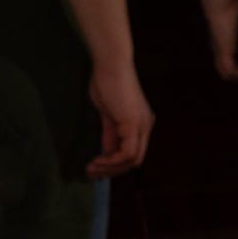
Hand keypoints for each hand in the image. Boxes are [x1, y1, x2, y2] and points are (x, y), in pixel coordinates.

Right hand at [88, 53, 154, 175]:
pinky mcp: (134, 124)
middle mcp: (146, 127)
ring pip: (132, 160)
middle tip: (91, 173)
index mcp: (141, 124)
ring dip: (110, 168)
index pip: (133, 153)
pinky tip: (97, 160)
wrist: (110, 65)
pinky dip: (112, 161)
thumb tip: (107, 152)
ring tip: (91, 168)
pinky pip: (127, 153)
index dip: (115, 165)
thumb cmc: (106, 83)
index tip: (95, 167)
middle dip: (112, 171)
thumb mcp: (108, 114)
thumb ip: (110, 133)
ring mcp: (142, 126)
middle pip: (135, 161)